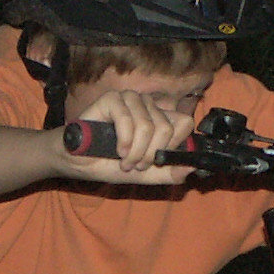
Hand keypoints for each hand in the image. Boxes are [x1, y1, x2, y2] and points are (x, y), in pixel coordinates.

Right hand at [58, 87, 195, 187]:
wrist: (81, 163)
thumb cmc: (112, 164)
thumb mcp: (148, 174)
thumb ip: (172, 172)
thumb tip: (192, 167)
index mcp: (160, 118)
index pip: (184, 123)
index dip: (172, 146)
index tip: (156, 159)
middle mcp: (148, 105)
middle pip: (166, 128)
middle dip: (149, 155)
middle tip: (135, 164)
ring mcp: (131, 99)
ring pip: (148, 127)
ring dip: (135, 152)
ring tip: (123, 160)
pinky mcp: (112, 98)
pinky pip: (128, 121)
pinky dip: (123, 142)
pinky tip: (115, 150)